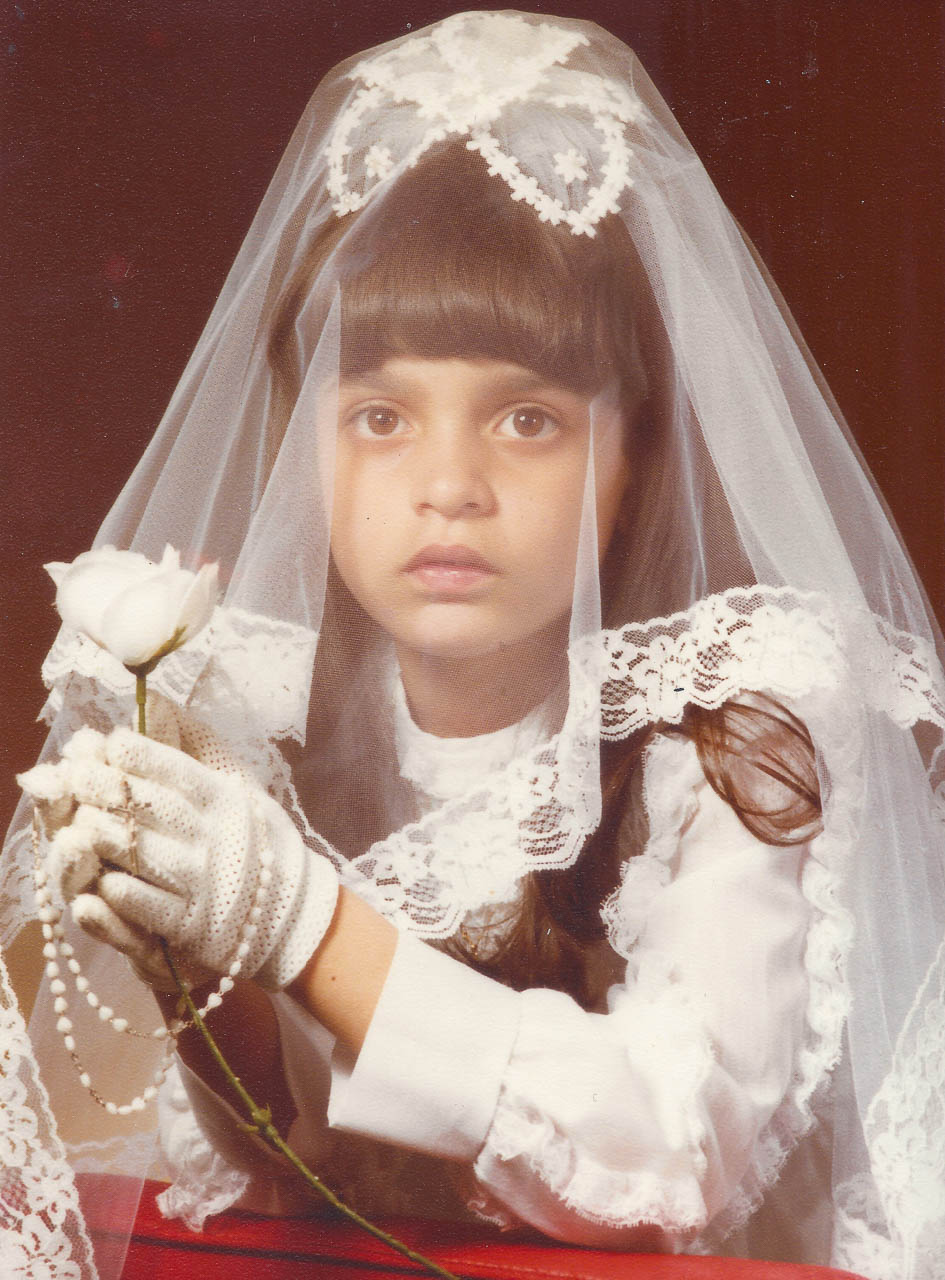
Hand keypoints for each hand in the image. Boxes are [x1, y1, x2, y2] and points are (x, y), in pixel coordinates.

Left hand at [19, 719, 338, 990]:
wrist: (291, 915)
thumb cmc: (254, 841)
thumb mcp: (239, 788)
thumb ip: (196, 747)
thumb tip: (154, 700)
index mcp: (227, 802)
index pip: (180, 773)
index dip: (143, 756)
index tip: (110, 742)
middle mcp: (215, 839)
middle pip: (153, 809)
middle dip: (108, 789)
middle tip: (74, 776)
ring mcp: (203, 885)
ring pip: (143, 855)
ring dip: (104, 837)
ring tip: (77, 823)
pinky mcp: (191, 928)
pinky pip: (148, 909)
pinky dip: (121, 896)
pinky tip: (98, 883)